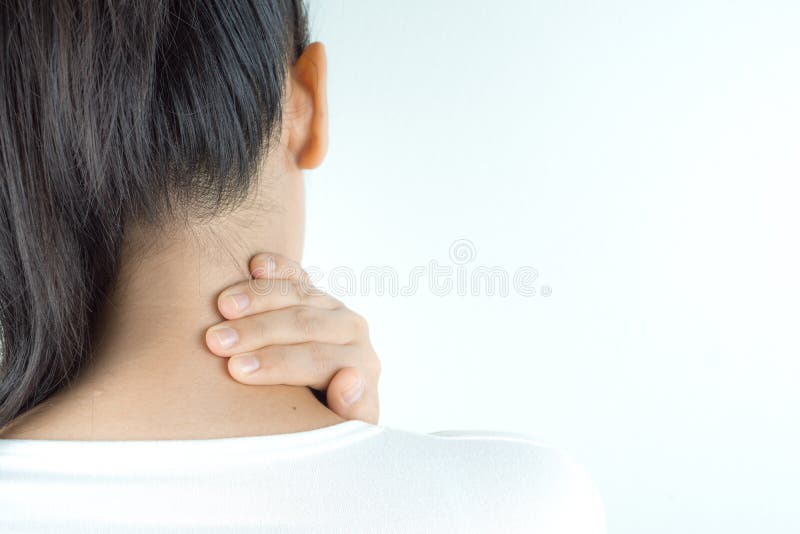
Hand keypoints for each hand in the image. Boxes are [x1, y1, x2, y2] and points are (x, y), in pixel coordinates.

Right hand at [204, 253, 380, 423]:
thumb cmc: (322, 425)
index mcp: (361, 366)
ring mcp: (332, 308)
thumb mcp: (339, 429)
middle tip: (215, 342)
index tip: (236, 370)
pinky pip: (295, 274)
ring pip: (297, 294)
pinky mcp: (313, 292)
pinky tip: (255, 265)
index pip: (319, 360)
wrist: (319, 405)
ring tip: (220, 307)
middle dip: (258, 331)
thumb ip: (353, 412)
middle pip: (305, 324)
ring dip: (257, 298)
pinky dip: (277, 267)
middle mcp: (352, 332)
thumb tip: (349, 379)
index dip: (277, 363)